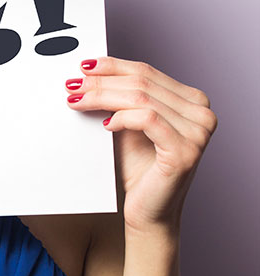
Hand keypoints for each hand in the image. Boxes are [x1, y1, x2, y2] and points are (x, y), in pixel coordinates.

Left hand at [63, 56, 216, 233]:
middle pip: (141, 82)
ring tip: (78, 101)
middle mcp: (202, 113)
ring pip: (141, 97)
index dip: (112, 66)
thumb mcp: (126, 122)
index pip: (146, 71)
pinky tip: (106, 124)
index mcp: (192, 100)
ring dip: (103, 97)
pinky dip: (122, 117)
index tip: (83, 66)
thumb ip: (119, 97)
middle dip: (101, 82)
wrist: (146, 209)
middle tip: (72, 85)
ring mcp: (198, 132)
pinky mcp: (186, 150)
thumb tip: (87, 72)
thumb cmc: (137, 167)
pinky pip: (148, 119)